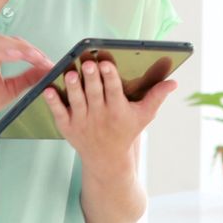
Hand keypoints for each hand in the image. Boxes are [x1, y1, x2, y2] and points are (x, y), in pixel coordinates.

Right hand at [0, 35, 53, 141]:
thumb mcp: (10, 90)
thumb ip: (27, 78)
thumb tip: (47, 69)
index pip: (14, 46)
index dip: (31, 51)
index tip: (46, 61)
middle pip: (1, 42)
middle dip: (21, 48)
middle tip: (37, 57)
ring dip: (0, 51)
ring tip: (17, 55)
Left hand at [44, 60, 176, 163]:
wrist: (107, 160)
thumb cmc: (126, 131)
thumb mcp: (144, 115)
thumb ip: (157, 96)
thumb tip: (173, 82)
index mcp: (118, 111)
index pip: (114, 91)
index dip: (110, 77)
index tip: (106, 63)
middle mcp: (100, 117)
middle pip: (94, 94)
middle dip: (91, 78)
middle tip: (89, 63)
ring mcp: (82, 122)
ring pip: (76, 101)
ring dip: (73, 87)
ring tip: (70, 73)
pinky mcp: (68, 127)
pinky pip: (59, 113)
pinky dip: (53, 103)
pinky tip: (48, 89)